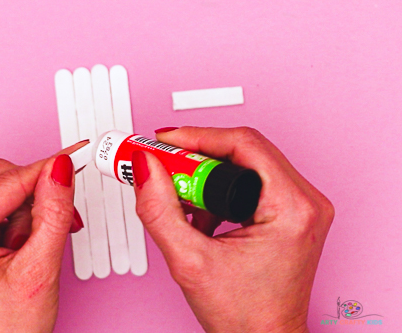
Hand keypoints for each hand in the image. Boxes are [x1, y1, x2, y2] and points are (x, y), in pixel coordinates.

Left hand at [0, 142, 85, 332]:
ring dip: (28, 209)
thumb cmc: (5, 332)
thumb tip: (60, 170)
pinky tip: (27, 244)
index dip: (46, 169)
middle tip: (63, 213)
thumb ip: (52, 214)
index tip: (76, 157)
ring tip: (37, 245)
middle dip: (35, 192)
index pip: (7, 182)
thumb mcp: (38, 270)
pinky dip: (18, 220)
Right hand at [131, 127, 333, 332]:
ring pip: (246, 165)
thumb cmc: (245, 316)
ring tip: (178, 195)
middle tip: (162, 164)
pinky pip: (251, 183)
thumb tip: (146, 168)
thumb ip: (159, 210)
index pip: (243, 144)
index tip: (163, 142)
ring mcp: (301, 208)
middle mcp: (305, 202)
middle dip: (197, 157)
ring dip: (206, 175)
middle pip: (244, 151)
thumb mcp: (189, 261)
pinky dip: (219, 190)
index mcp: (293, 208)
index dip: (196, 137)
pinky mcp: (290, 215)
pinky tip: (198, 213)